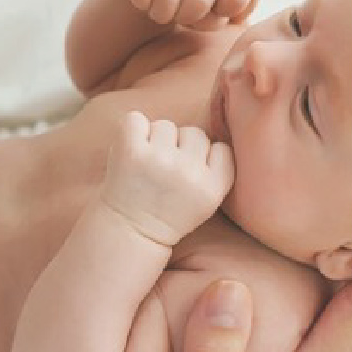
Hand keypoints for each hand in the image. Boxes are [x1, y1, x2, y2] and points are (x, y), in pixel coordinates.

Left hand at [98, 112, 233, 246]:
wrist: (130, 231)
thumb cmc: (169, 213)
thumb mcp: (208, 200)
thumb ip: (216, 167)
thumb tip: (215, 124)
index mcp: (213, 187)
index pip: (221, 147)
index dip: (205, 156)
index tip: (190, 173)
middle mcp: (189, 172)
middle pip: (194, 132)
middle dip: (180, 146)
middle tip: (165, 170)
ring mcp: (159, 159)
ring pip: (165, 125)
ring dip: (156, 139)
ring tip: (148, 164)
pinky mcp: (131, 151)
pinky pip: (136, 119)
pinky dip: (133, 131)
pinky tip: (133, 152)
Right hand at [124, 0, 263, 29]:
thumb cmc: (201, 8)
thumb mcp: (228, 12)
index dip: (221, 16)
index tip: (213, 14)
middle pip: (198, 1)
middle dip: (189, 18)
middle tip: (185, 15)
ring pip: (167, 0)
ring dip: (164, 13)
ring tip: (168, 9)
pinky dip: (144, 4)